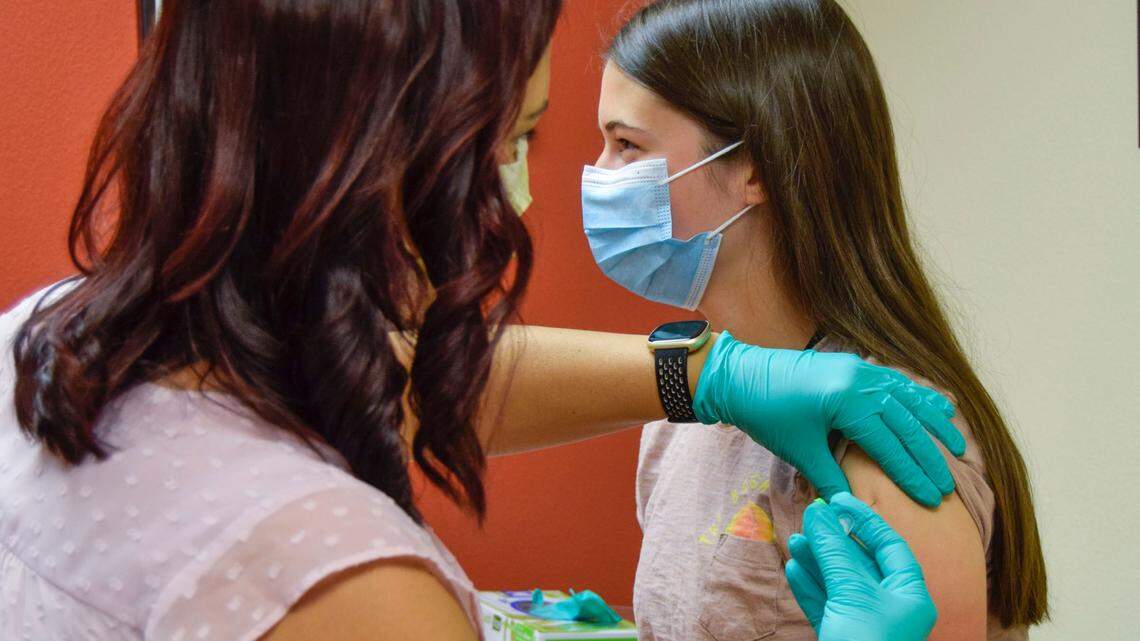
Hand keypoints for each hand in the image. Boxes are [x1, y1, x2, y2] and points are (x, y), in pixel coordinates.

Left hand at [692, 331, 963, 505]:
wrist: (740, 376)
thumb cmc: (766, 414)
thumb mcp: (800, 451)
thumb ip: (831, 478)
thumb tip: (851, 510)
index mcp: (847, 402)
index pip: (889, 445)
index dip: (911, 474)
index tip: (931, 498)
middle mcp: (860, 380)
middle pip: (906, 423)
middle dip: (928, 456)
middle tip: (948, 485)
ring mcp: (859, 368)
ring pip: (908, 398)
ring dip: (933, 423)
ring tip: (958, 446)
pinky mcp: (853, 364)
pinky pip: (895, 380)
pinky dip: (918, 395)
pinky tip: (938, 406)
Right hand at [785, 493, 936, 640]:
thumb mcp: (852, 593)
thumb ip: (835, 551)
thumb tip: (819, 514)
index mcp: (909, 595)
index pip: (890, 545)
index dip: (865, 520)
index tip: (839, 499)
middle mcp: (890, 607)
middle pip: (860, 561)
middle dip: (833, 539)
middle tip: (810, 516)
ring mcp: (863, 623)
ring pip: (838, 582)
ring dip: (816, 559)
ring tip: (795, 540)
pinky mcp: (840, 636)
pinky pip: (825, 604)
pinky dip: (809, 585)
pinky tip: (794, 567)